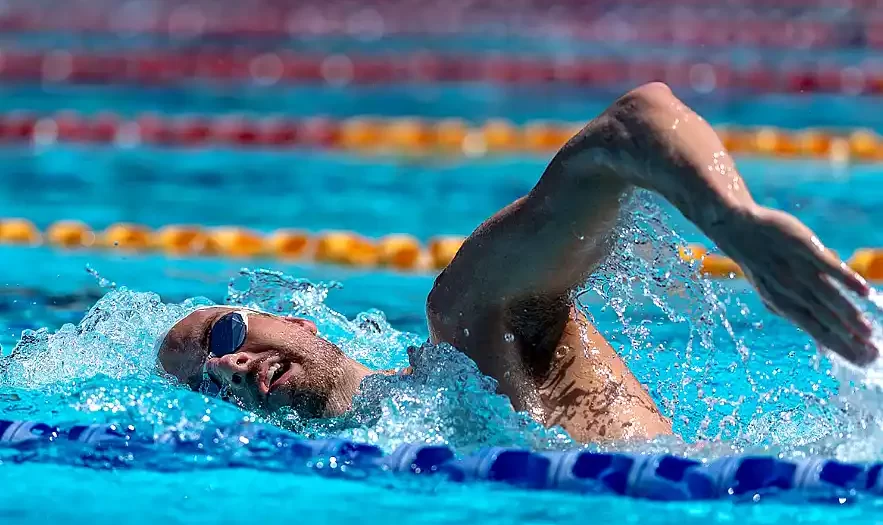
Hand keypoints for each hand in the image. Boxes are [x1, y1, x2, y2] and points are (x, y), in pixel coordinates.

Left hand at [718, 206, 875, 365]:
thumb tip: (823, 350)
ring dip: (848, 314)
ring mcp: (798, 269)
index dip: (841, 348)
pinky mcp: (803, 247)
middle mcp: (793, 292)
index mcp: (786, 306)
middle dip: (849, 338)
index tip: (864, 362)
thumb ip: (802, 321)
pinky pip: (826, 265)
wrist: (739, 231)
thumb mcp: (775, 299)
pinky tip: (863, 291)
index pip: (819, 332)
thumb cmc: (763, 268)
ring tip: (868, 331)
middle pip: (826, 319)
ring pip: (826, 296)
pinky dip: (845, 278)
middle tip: (874, 354)